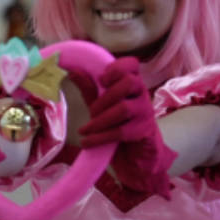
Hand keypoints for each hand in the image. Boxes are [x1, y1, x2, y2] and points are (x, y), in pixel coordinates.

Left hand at [78, 57, 174, 196]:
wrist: (136, 155)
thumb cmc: (118, 124)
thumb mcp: (102, 105)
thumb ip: (91, 89)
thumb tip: (73, 72)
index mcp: (132, 82)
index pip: (132, 64)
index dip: (116, 68)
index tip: (101, 80)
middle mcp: (142, 94)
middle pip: (129, 82)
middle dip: (104, 97)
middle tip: (91, 111)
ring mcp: (146, 112)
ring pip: (123, 108)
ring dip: (99, 120)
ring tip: (85, 130)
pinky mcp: (144, 131)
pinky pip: (121, 131)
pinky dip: (99, 137)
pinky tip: (87, 142)